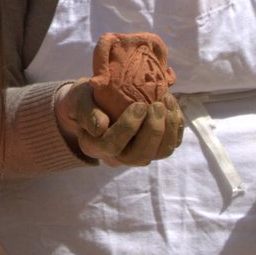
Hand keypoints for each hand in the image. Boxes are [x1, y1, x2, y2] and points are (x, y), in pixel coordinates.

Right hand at [55, 79, 182, 165]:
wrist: (98, 100)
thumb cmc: (87, 98)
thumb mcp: (79, 99)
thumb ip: (86, 111)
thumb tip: (100, 126)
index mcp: (95, 146)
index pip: (112, 146)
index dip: (128, 128)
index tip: (139, 105)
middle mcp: (118, 156)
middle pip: (139, 156)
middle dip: (153, 131)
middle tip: (158, 104)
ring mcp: (138, 152)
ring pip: (159, 153)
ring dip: (168, 128)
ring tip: (167, 101)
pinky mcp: (154, 146)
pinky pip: (170, 144)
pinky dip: (176, 126)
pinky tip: (172, 105)